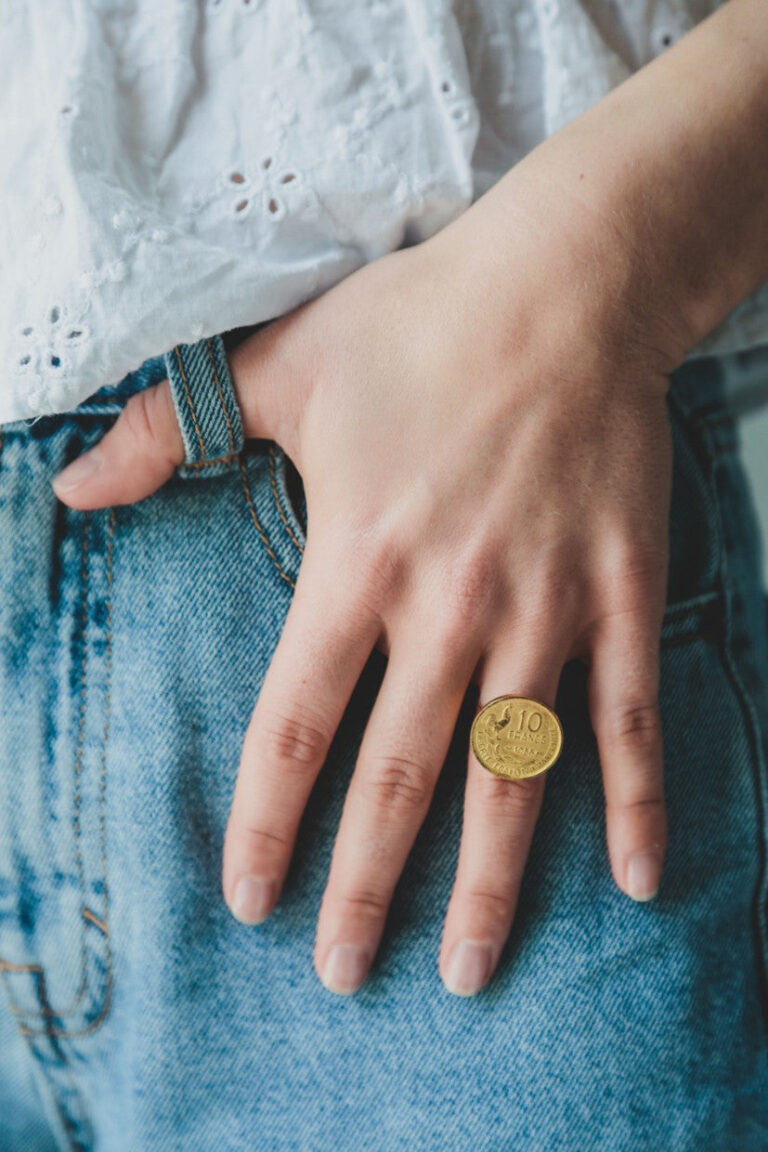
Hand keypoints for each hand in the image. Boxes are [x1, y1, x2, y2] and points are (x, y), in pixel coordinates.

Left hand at [53, 160, 686, 996]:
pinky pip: (630, 718)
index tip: (252, 899)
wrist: (561, 286)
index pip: (295, 727)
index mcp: (355, 563)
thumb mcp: (275, 366)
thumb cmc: (415, 323)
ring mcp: (541, 608)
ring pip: (512, 774)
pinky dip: (634, 802)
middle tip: (344, 973)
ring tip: (464, 968)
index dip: (266, 823)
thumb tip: (69, 487)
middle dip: (366, 887)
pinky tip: (636, 880)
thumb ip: (166, 432)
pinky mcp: (619, 594)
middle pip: (399, 779)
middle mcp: (447, 607)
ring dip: (488, 883)